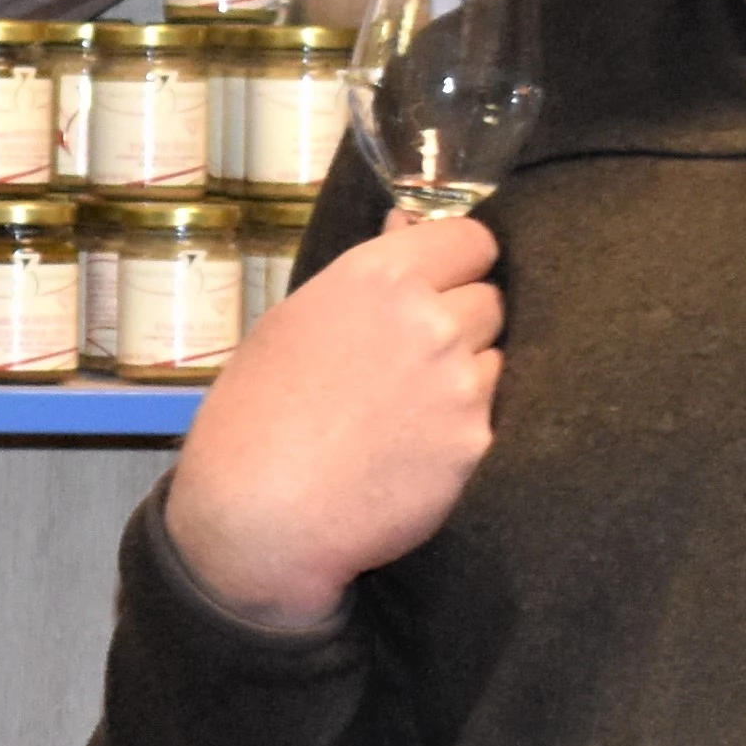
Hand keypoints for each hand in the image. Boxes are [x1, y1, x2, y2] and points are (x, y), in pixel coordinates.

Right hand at [157, 216, 506, 631]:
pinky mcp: (476, 442)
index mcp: (378, 277)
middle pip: (489, 299)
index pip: (472, 238)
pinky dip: (461, 430)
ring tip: (409, 411)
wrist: (259, 518)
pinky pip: (489, 418)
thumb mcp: (288, 324)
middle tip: (414, 358)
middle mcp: (430, 320)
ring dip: (466, 375)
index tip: (442, 284)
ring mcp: (459, 383)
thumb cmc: (251, 417)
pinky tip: (412, 451)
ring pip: (494, 359)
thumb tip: (408, 226)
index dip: (459, 261)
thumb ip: (362, 278)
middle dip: (462, 320)